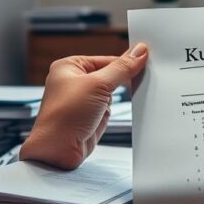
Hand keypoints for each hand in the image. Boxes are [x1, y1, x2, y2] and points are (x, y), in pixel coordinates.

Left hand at [20, 43, 147, 169]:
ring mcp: (84, 100)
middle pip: (109, 73)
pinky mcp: (91, 116)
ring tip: (137, 93)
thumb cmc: (63, 117)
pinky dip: (120, 107)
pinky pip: (111, 106)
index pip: (106, 59)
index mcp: (69, 67)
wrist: (57, 151)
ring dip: (122, 95)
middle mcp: (75, 82)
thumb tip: (138, 52)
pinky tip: (126, 107)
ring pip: (112, 91)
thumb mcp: (97, 85)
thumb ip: (120, 68)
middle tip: (145, 76)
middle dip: (124, 78)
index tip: (146, 59)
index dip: (125, 60)